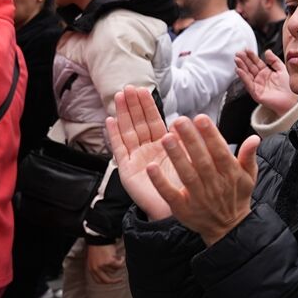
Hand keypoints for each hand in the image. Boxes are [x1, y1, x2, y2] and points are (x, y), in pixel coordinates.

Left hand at [86, 243, 124, 284]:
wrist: (98, 238)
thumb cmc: (97, 247)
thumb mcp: (95, 259)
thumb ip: (99, 267)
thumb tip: (108, 272)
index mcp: (92, 269)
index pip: (98, 280)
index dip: (106, 282)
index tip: (112, 281)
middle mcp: (96, 269)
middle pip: (107, 280)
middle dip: (115, 281)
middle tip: (120, 279)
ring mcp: (103, 266)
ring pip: (114, 270)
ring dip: (118, 264)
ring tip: (119, 258)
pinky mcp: (109, 261)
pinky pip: (119, 265)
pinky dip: (121, 261)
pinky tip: (121, 257)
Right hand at [106, 86, 179, 220]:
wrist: (175, 209)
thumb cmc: (183, 185)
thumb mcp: (187, 158)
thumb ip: (185, 140)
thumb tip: (188, 120)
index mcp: (162, 145)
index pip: (153, 121)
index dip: (147, 106)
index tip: (142, 90)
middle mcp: (147, 149)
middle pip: (138, 122)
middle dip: (133, 105)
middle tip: (128, 88)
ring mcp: (135, 158)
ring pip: (127, 131)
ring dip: (122, 114)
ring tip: (118, 97)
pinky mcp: (127, 169)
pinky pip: (119, 149)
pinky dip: (114, 135)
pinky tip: (110, 120)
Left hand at [148, 115, 259, 245]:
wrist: (228, 229)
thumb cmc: (237, 197)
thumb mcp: (249, 177)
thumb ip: (249, 156)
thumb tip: (254, 138)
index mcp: (230, 174)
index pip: (220, 152)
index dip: (210, 135)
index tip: (200, 118)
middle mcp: (214, 185)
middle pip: (201, 160)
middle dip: (190, 140)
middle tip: (179, 121)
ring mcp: (198, 198)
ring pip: (186, 174)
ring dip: (176, 156)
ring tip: (166, 137)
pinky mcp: (183, 209)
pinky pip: (170, 194)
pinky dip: (160, 182)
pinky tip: (151, 168)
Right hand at [234, 49, 297, 116]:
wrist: (292, 101)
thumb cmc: (289, 87)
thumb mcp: (282, 69)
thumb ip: (274, 60)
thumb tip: (267, 51)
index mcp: (266, 72)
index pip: (257, 62)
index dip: (252, 56)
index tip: (246, 49)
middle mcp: (260, 79)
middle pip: (250, 67)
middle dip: (244, 60)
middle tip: (238, 53)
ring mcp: (257, 86)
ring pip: (247, 75)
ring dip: (241, 67)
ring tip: (237, 60)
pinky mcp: (256, 93)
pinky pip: (248, 84)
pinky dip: (243, 77)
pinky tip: (239, 71)